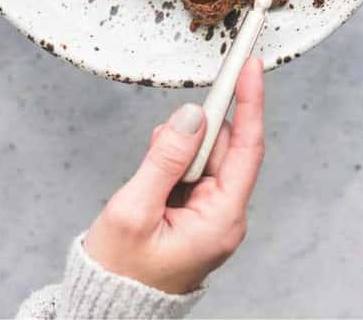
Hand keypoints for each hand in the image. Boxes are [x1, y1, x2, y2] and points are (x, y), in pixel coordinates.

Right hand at [84, 58, 265, 294]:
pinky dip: (173, 166)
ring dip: (177, 153)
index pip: (246, 148)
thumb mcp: (135, 208)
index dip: (249, 102)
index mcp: (221, 220)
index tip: (250, 65)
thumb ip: (164, 159)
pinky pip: (194, 174)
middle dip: (193, 133)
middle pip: (225, 150)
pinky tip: (151, 183)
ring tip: (147, 183)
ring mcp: (214, 217)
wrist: (112, 306)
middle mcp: (227, 217)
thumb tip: (190, 116)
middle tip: (159, 141)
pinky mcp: (198, 216)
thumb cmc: (121, 267)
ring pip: (206, 159)